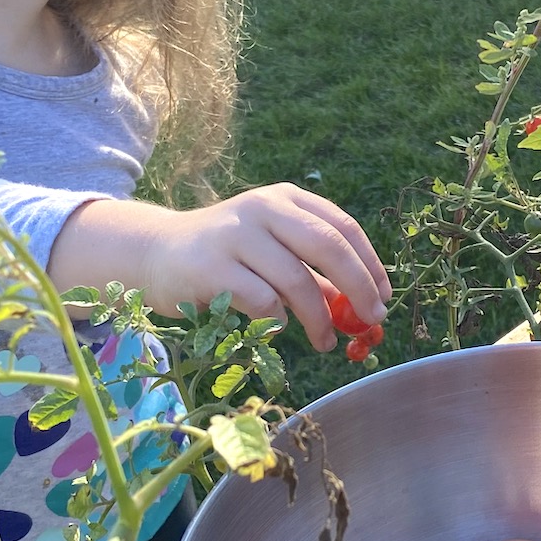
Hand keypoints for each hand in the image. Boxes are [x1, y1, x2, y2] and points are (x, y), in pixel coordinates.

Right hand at [50, 184, 390, 350]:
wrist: (156, 254)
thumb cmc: (227, 257)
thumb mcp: (273, 251)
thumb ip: (315, 273)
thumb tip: (365, 308)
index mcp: (285, 199)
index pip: (342, 226)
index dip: (370, 264)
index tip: (384, 296)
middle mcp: (262, 208)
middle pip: (328, 245)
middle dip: (358, 288)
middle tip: (372, 320)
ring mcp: (235, 234)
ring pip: (296, 279)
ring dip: (319, 318)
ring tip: (325, 342)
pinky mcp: (211, 266)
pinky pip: (262, 300)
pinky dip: (279, 320)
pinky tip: (278, 327)